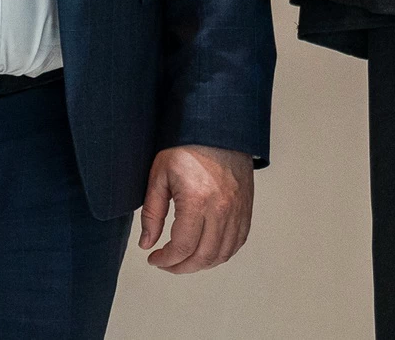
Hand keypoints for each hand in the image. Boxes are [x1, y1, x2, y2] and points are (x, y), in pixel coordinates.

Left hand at [137, 144, 253, 274]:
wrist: (218, 127)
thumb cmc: (186, 146)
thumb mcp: (160, 175)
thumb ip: (152, 213)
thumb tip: (147, 243)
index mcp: (198, 199)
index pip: (183, 246)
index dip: (166, 259)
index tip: (154, 258)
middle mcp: (222, 208)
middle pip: (204, 256)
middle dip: (181, 267)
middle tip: (166, 264)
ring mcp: (238, 210)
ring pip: (223, 253)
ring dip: (202, 264)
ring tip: (184, 260)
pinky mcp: (246, 208)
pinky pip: (238, 241)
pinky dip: (222, 253)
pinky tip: (206, 250)